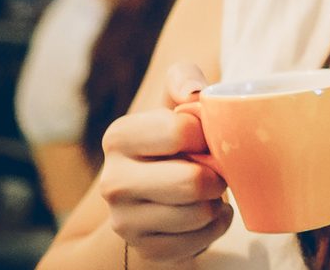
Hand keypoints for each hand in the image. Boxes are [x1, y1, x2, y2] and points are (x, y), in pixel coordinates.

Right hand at [99, 64, 232, 266]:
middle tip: (215, 168)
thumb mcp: (174, 100)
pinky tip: (205, 213)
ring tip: (208, 190)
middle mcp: (113, 182)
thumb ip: (184, 79)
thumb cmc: (173, 139)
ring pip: (199, 213)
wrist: (154, 192)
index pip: (181, 131)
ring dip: (216, 201)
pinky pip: (202, 240)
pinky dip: (215, 225)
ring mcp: (126, 221)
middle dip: (216, 173)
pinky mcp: (147, 250)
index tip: (204, 135)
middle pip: (193, 181)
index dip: (207, 132)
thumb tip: (195, 93)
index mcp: (118, 137)